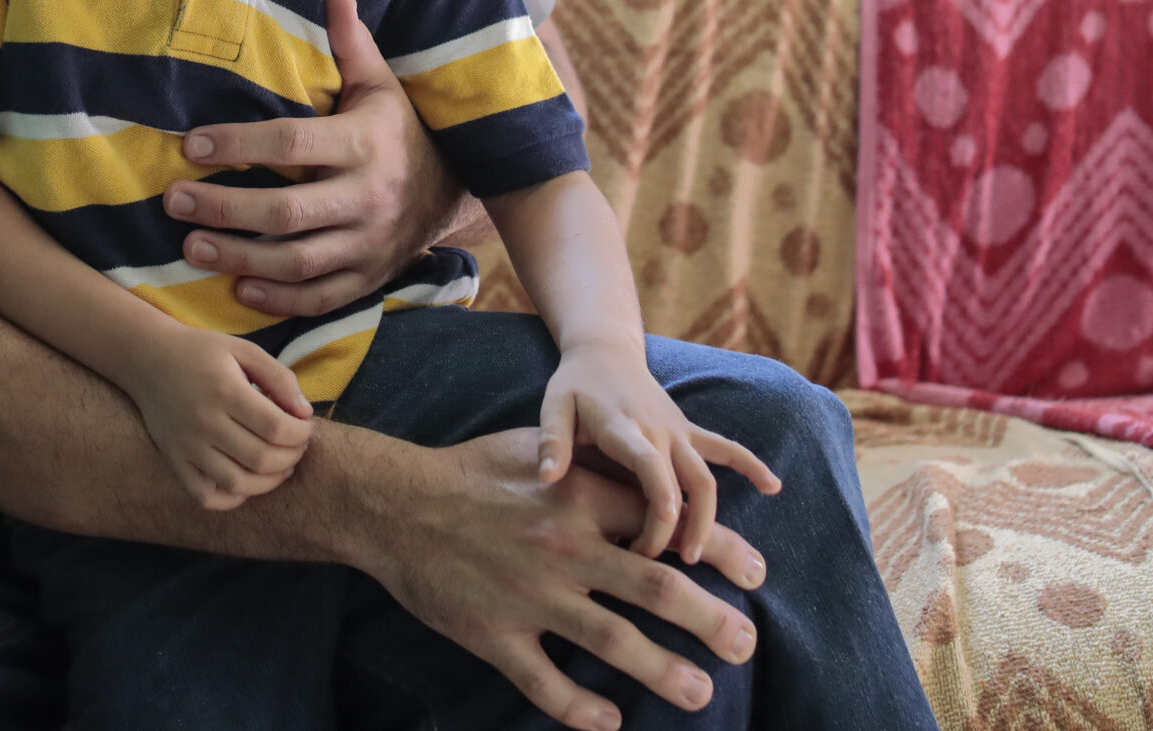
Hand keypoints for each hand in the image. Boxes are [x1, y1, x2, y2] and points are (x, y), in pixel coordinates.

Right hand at [121, 327, 314, 510]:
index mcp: (225, 391)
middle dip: (292, 456)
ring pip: (238, 483)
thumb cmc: (202, 353)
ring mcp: (187, 446)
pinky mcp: (174, 461)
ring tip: (281, 466)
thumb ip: (280, 377)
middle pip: (262, 458)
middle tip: (297, 445)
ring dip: (270, 481)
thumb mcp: (244, 350)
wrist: (148, 359)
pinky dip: (233, 498)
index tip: (305, 425)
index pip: (277, 428)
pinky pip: (206, 496)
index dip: (301, 433)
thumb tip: (306, 413)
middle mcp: (204, 422)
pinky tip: (247, 481)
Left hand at [168, 0, 463, 315]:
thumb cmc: (401, 131)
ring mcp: (367, 244)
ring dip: (239, 259)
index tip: (190, 146)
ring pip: (296, 262)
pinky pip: (319, 298)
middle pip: (286, 212)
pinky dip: (277, 300)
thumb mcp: (382, 86)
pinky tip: (237, 289)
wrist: (456, 192)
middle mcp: (366, 198)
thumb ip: (353, 47)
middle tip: (173, 202)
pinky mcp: (367, 278)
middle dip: (224, 209)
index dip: (238, 144)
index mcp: (364, 143)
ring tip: (190, 247)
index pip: (291, 144)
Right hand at [358, 428, 768, 730]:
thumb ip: (593, 464)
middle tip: (746, 645)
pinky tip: (610, 723)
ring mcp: (530, 596)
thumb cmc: (472, 472)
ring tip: (702, 692)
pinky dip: (580, 709)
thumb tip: (650, 469)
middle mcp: (563, 548)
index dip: (719, 550)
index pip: (666, 525)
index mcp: (578, 499)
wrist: (394, 505)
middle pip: (656, 589)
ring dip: (665, 672)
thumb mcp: (538, 448)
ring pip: (613, 642)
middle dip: (711, 620)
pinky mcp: (494, 635)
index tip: (757, 573)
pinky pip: (545, 682)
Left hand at [538, 340, 781, 559]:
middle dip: (683, 525)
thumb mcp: (554, 406)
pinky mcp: (689, 431)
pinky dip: (751, 465)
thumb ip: (550, 441)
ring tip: (699, 557)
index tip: (659, 538)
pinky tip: (774, 487)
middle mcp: (658, 430)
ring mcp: (679, 431)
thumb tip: (546, 478)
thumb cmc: (574, 387)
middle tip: (668, 566)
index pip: (649, 465)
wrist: (604, 352)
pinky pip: (726, 448)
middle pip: (686, 480)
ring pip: (707, 476)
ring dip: (709, 516)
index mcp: (624, 427)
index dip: (659, 501)